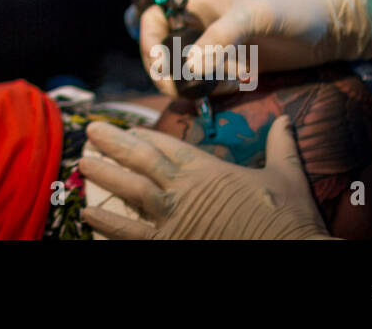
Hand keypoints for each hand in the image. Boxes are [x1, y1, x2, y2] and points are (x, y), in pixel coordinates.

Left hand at [79, 118, 333, 238]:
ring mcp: (173, 219)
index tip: (127, 128)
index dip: (144, 135)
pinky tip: (88, 215)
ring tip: (82, 164)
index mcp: (208, 171)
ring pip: (129, 192)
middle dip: (113, 144)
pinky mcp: (170, 244)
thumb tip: (287, 120)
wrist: (290, 251)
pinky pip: (131, 234)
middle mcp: (184, 190)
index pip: (168, 145)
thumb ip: (282, 146)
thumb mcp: (288, 176)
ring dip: (104, 176)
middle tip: (91, 132)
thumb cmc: (289, 218)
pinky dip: (108, 225)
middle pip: (140, 161)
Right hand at [139, 0, 371, 96]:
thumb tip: (189, 67)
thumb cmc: (298, 8)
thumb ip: (221, 39)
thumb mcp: (257, 16)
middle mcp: (205, 21)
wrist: (338, 26)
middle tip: (182, 90)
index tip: (157, 65)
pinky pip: (211, 79)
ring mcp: (221, 44)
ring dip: (199, 80)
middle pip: (166, 48)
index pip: (156, 17)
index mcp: (201, 0)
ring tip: (232, 80)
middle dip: (170, 70)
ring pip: (188, 68)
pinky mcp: (236, 63)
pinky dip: (218, 87)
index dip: (148, 41)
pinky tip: (244, 82)